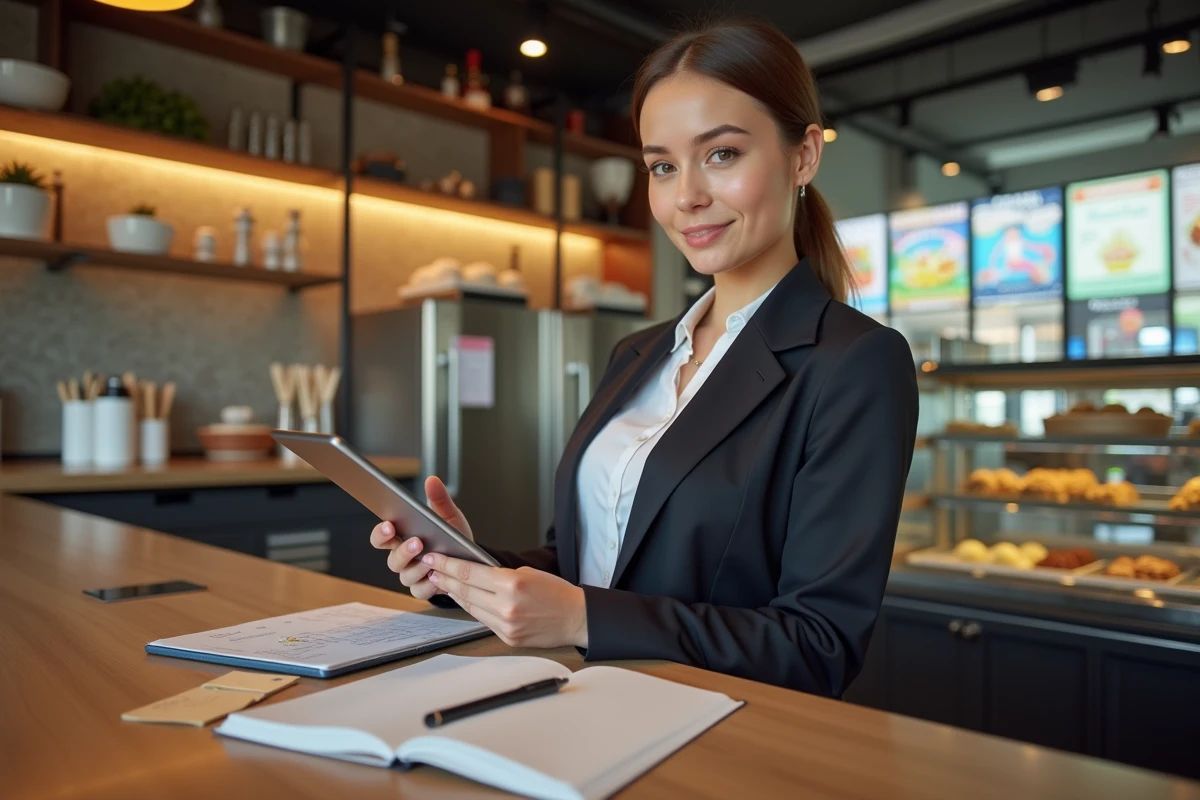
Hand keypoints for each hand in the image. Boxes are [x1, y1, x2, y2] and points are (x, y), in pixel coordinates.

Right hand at [369, 476, 472, 600]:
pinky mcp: (423, 589)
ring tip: (433, 559)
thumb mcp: (449, 516)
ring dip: (418, 567)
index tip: (389, 525)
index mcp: (402, 538)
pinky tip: (438, 576)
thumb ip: (439, 500)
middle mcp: (403, 558)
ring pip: (405, 576)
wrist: (471, 560)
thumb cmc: (454, 537)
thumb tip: (432, 480)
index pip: (381, 538)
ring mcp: (412, 575)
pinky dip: (429, 584)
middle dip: (403, 551)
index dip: (381, 533)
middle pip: (391, 559)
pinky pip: (419, 590)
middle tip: (417, 542)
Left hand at [421, 552, 587, 649]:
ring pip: (470, 607)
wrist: (575, 617)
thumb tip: (472, 573)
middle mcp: (506, 606)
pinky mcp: (507, 637)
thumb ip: (499, 574)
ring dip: (454, 594)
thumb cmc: (556, 592)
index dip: (447, 565)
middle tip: (431, 569)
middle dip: (445, 578)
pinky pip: (482, 620)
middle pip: (465, 590)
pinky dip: (471, 608)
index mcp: (512, 584)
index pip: (469, 573)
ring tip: (443, 583)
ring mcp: (506, 625)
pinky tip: (464, 599)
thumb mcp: (527, 573)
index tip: (433, 558)